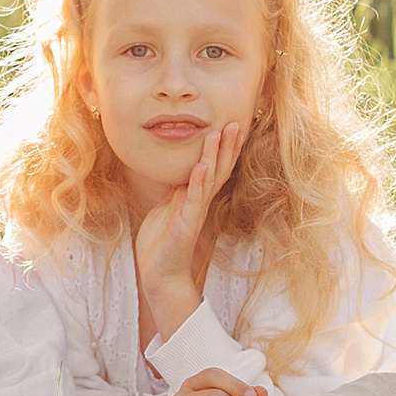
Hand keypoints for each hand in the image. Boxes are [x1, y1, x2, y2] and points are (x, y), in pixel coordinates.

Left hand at [133, 122, 243, 301]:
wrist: (159, 273)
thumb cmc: (162, 242)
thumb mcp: (168, 206)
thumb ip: (178, 189)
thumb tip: (184, 170)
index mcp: (195, 197)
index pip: (215, 167)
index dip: (224, 148)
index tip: (232, 126)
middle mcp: (200, 202)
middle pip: (219, 168)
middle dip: (227, 146)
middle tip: (235, 123)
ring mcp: (194, 212)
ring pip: (209, 179)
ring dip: (214, 155)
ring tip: (219, 133)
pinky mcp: (186, 223)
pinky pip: (193, 199)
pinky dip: (198, 181)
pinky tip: (201, 165)